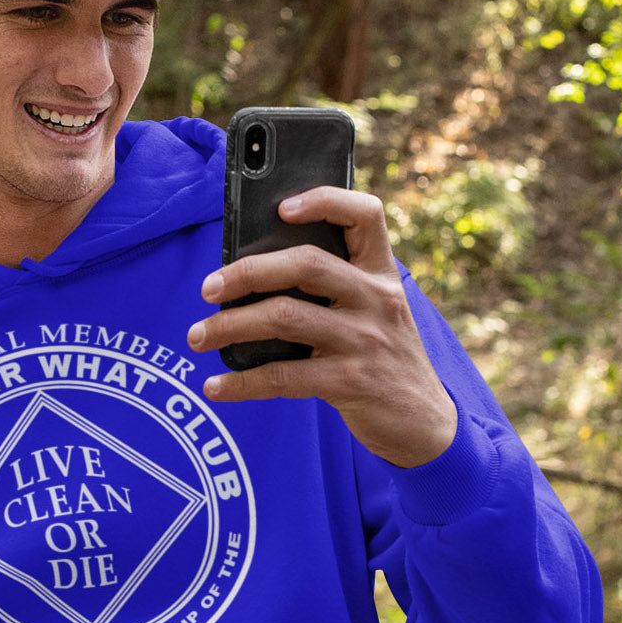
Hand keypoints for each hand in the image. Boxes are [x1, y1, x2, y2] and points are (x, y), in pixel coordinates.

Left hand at [186, 186, 457, 467]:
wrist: (424, 422)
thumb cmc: (380, 357)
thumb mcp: (372, 313)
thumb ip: (331, 289)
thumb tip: (248, 278)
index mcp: (381, 273)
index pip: (364, 214)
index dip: (323, 200)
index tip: (280, 206)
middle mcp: (377, 299)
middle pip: (304, 264)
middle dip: (246, 272)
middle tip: (207, 289)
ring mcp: (365, 340)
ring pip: (284, 318)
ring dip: (229, 326)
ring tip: (197, 336)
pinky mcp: (351, 382)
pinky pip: (283, 378)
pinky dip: (241, 383)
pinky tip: (215, 387)